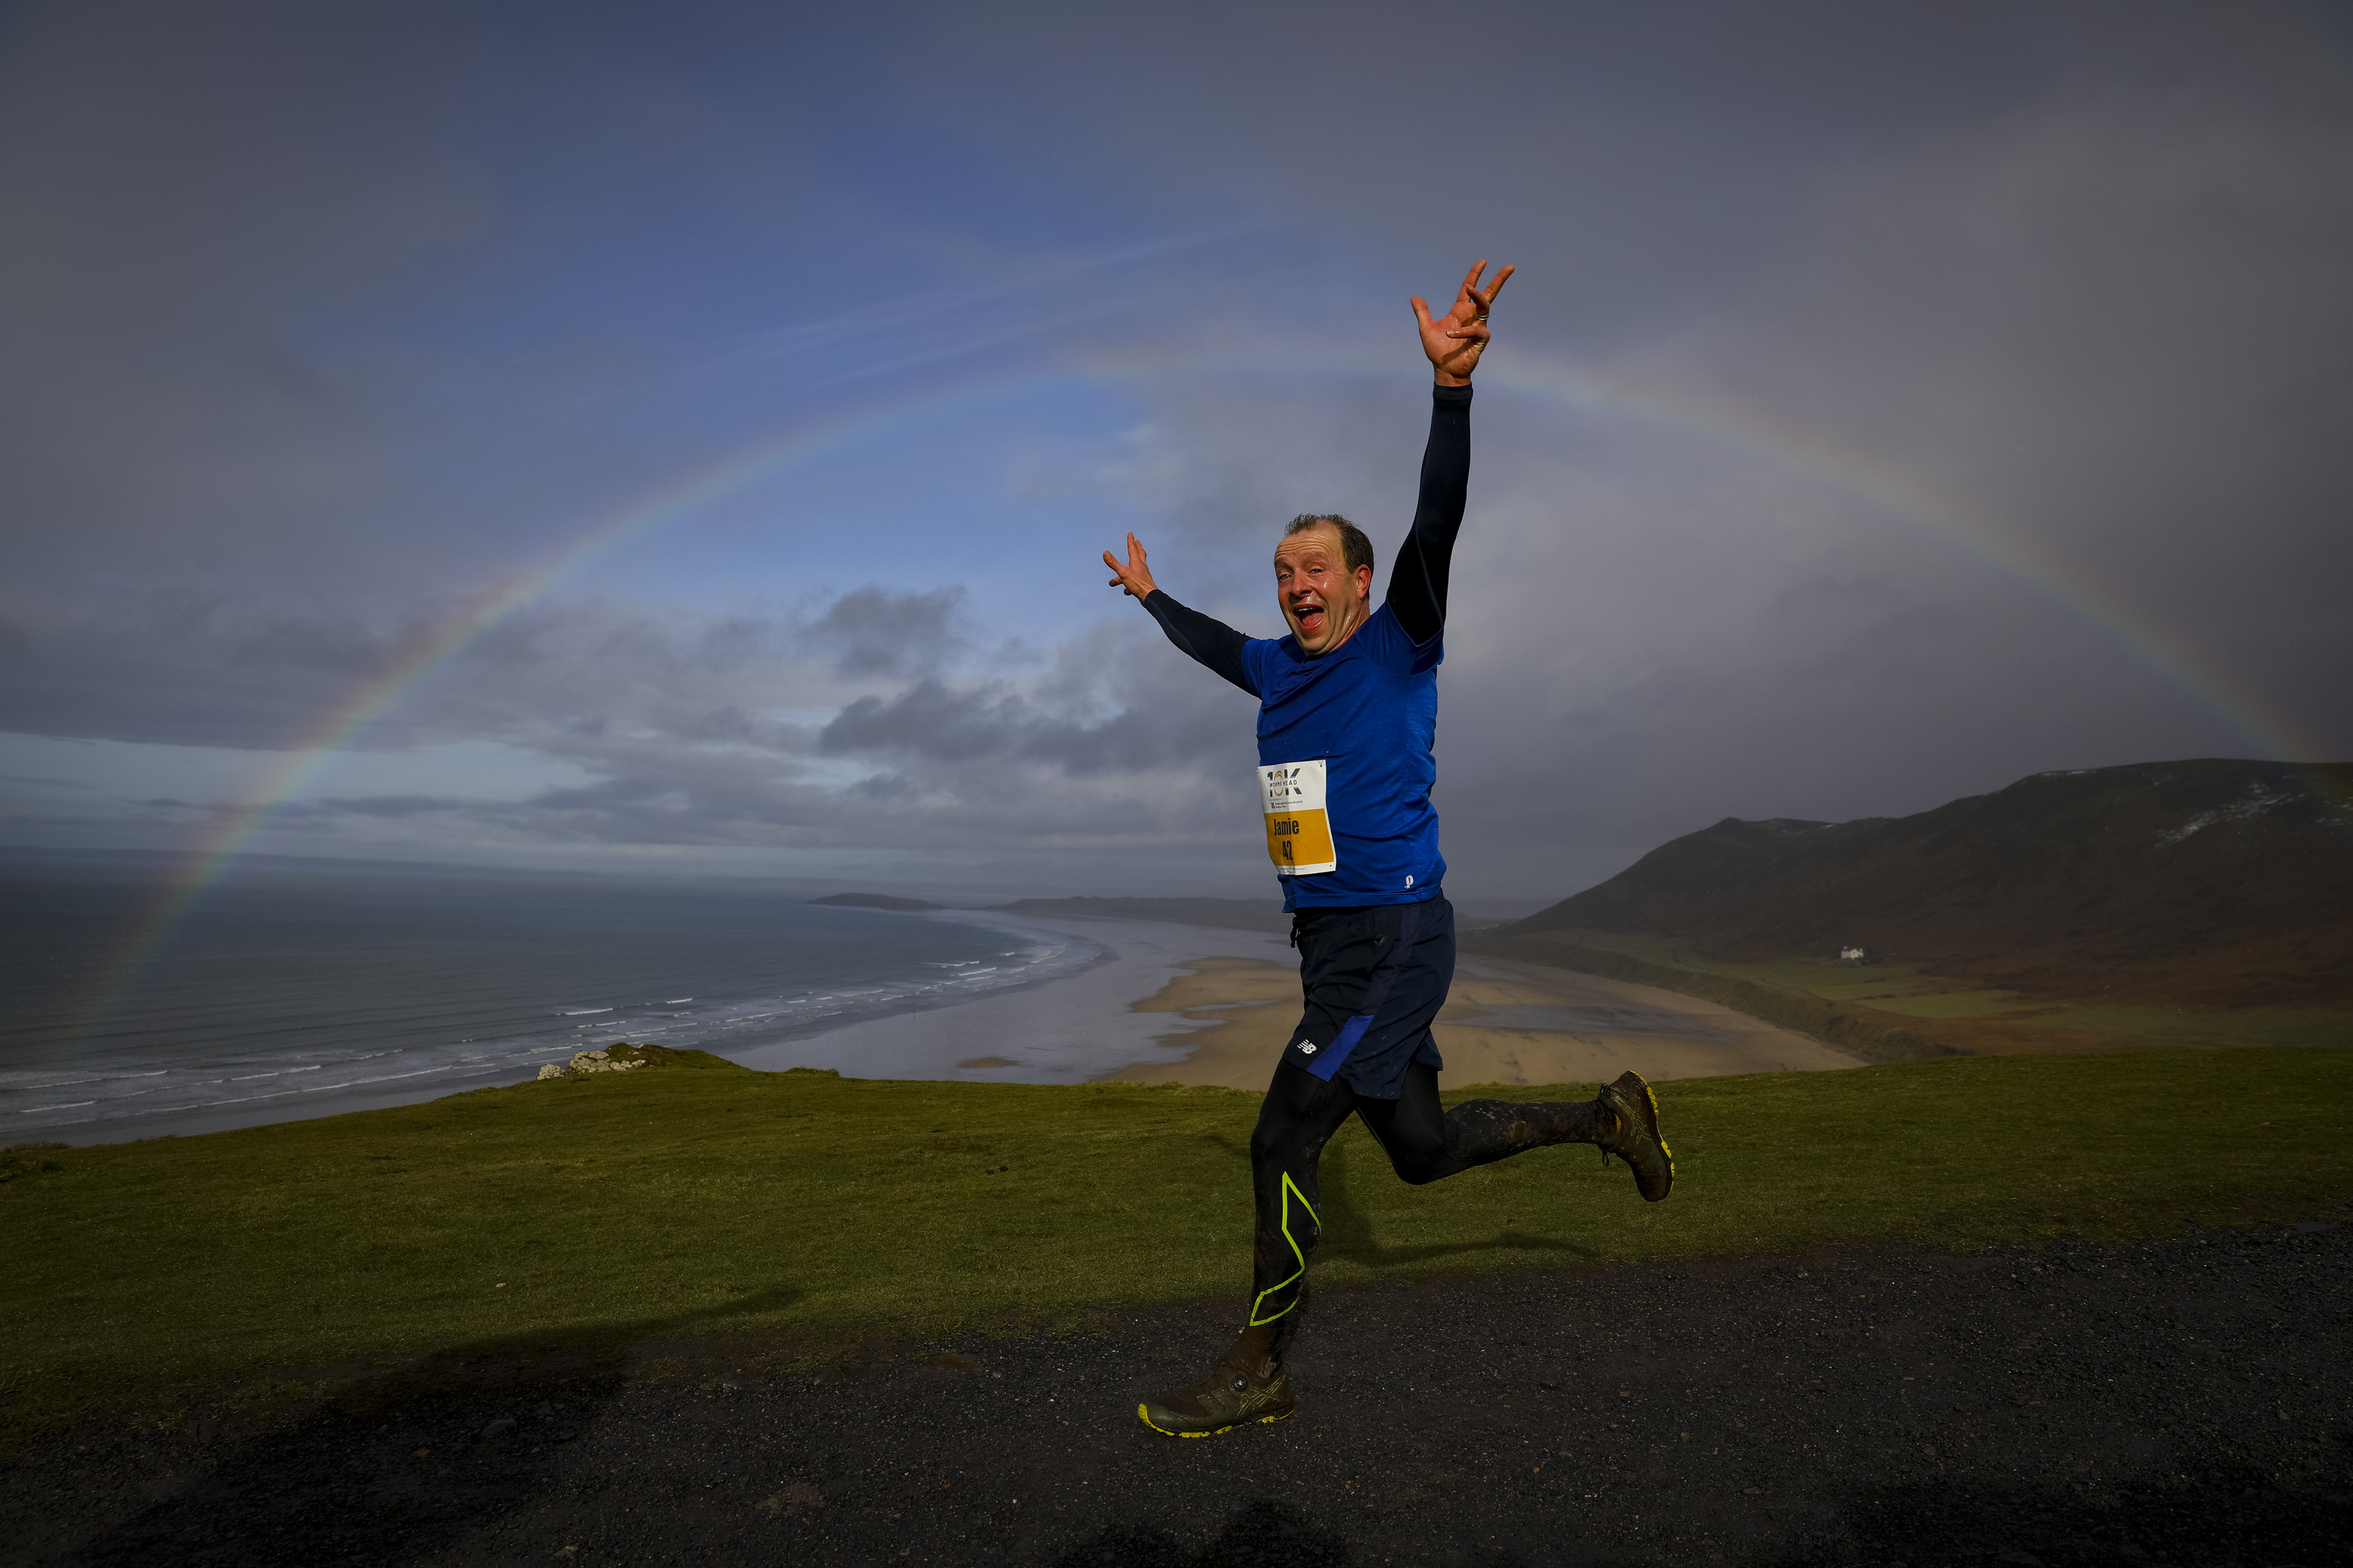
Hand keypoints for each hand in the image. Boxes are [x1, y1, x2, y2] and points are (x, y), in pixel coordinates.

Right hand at [1103, 532, 1158, 599]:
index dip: (1130, 540)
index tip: (1131, 533)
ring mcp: (1143, 575)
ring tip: (1114, 581)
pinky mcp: (1143, 584)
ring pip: (1133, 571)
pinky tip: (1127, 591)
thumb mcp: (1123, 573)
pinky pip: (1134, 584)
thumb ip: (1113, 563)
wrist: (1149, 596)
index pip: (1133, 548)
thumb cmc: (1138, 584)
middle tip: (1137, 542)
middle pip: (1140, 554)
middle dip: (1137, 548)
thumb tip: (1105, 553)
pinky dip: (1129, 587)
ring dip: (1123, 575)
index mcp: (1136, 562)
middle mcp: (1141, 566)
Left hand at [1411, 259, 1513, 385]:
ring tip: (1469, 288)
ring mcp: (1478, 326)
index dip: (1475, 274)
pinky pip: (1476, 330)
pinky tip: (1450, 334)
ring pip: (1485, 306)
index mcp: (1460, 311)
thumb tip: (1414, 297)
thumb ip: (1422, 313)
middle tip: (1510, 267)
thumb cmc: (1438, 351)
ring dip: (1478, 296)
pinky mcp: (1481, 339)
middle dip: (1499, 280)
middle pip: (1489, 294)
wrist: (1444, 370)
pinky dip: (1463, 331)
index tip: (1483, 261)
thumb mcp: (1426, 328)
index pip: (1469, 289)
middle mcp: (1472, 316)